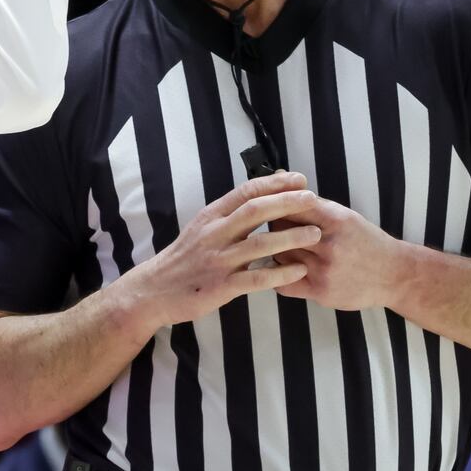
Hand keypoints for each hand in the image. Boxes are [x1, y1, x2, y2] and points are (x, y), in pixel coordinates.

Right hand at [122, 171, 321, 328]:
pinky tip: (300, 271)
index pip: (245, 192)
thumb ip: (228, 216)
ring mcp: (218, 260)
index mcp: (210, 217)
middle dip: (287, 203)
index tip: (299, 180)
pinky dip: (281, 273)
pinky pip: (257, 278)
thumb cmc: (184, 259)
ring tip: (316, 234)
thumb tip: (258, 196)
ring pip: (259, 243)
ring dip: (291, 237)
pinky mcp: (222, 285)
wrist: (154, 290)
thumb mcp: (201, 229)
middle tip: (313, 200)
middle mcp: (214, 234)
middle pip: (254, 211)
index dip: (274, 184)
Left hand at [272, 199, 403, 310]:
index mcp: (336, 220)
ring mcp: (325, 269)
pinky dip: (278, 275)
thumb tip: (278, 176)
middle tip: (276, 229)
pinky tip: (284, 269)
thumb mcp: (343, 215)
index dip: (276, 206)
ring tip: (283, 249)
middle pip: (281, 230)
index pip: (291, 206)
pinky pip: (284, 283)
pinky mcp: (321, 291)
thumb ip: (310, 201)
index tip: (271, 208)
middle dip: (275, 228)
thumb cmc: (364, 241)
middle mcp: (330, 244)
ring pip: (280, 255)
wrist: (395, 275)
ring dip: (276, 251)